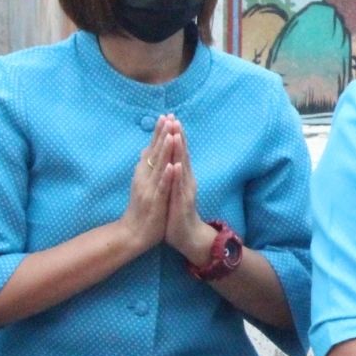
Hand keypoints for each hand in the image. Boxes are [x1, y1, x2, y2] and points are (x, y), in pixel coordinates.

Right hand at [117, 117, 175, 254]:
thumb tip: (145, 150)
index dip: (159, 133)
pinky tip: (173, 166)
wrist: (133, 233)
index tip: (166, 116)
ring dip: (165, 150)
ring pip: (158, 166)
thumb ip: (145, 167)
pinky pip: (162, 187)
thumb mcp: (143, 184)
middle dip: (162, 135)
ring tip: (172, 135)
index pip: (152, 148)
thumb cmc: (141, 208)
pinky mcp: (154, 201)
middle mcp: (144, 177)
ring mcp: (149, 189)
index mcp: (143, 173)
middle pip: (155, 152)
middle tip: (169, 117)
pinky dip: (167, 176)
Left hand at [157, 116, 218, 267]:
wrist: (188, 236)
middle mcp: (186, 181)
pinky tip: (176, 164)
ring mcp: (186, 191)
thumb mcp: (173, 190)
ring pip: (183, 167)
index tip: (170, 118)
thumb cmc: (177, 213)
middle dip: (178, 137)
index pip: (178, 153)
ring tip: (177, 134)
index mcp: (182, 177)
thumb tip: (167, 159)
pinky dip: (178, 175)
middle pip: (182, 155)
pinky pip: (180, 187)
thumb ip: (171, 174)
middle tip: (175, 119)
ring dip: (180, 151)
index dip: (175, 136)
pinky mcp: (183, 203)